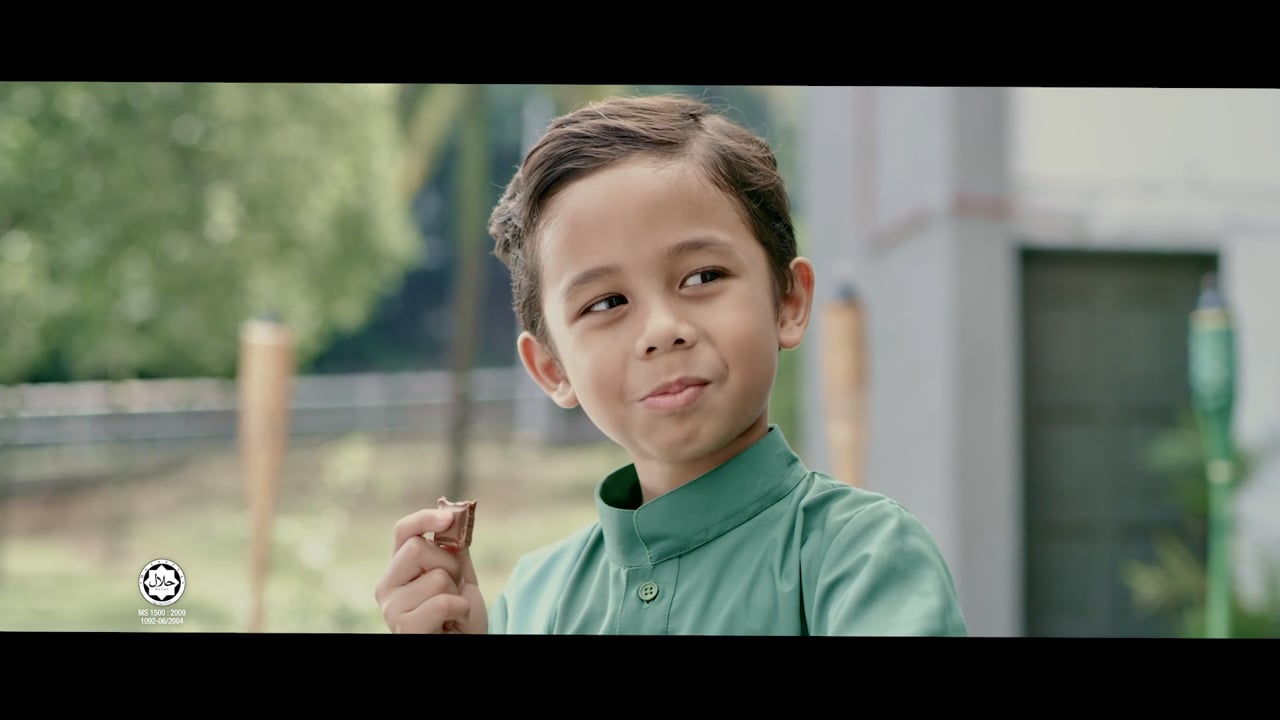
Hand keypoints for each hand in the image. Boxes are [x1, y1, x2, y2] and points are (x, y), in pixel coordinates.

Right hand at [374, 508, 487, 633]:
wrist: (464, 645)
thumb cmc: (459, 615)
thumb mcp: (460, 577)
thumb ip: (454, 549)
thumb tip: (454, 515)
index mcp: (399, 569)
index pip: (403, 531)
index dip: (424, 519)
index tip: (448, 518)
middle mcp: (387, 585)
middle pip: (418, 548)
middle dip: (449, 565)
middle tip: (453, 589)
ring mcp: (391, 608)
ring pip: (436, 577)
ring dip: (457, 594)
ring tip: (452, 611)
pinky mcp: (404, 627)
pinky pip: (442, 603)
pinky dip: (459, 611)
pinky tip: (452, 623)